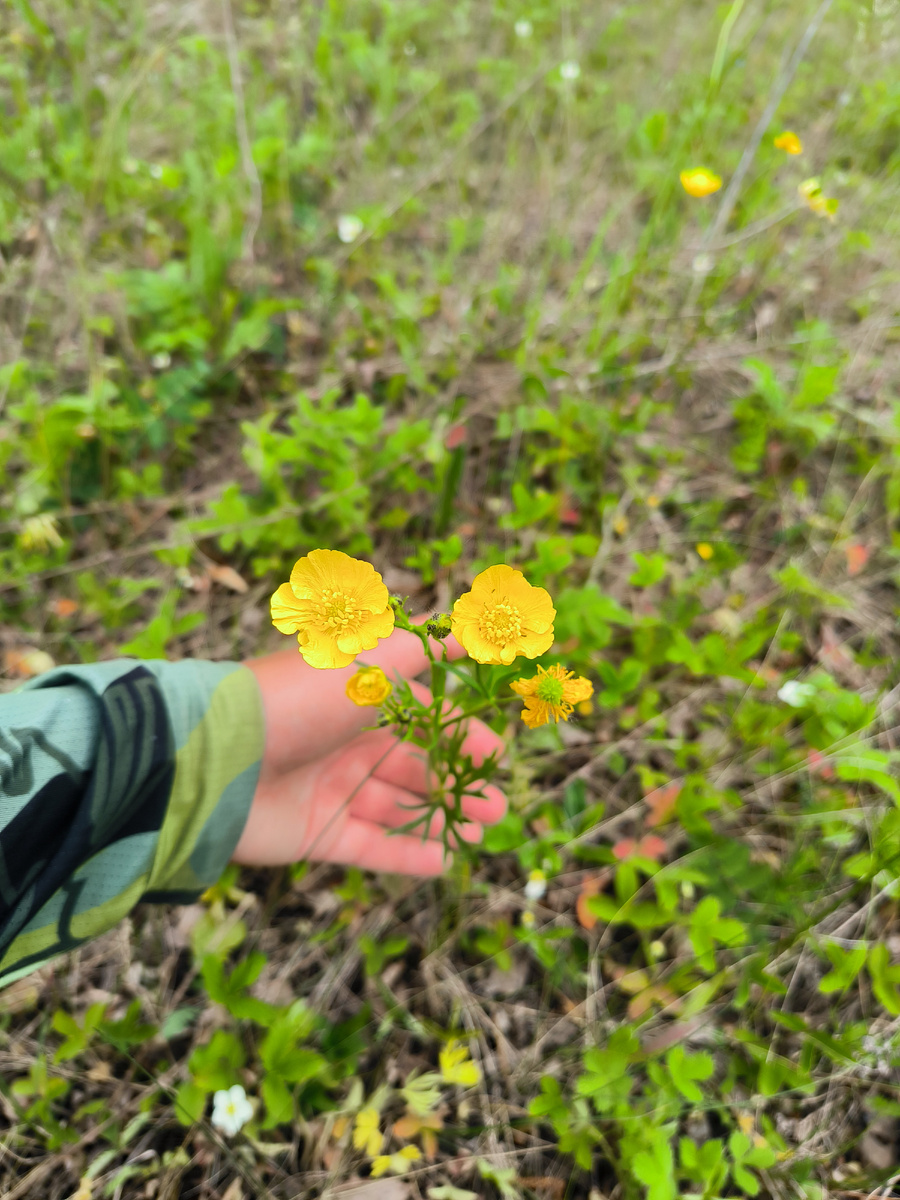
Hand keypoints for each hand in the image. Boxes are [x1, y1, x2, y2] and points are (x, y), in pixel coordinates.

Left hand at [233, 621, 506, 874]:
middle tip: (496, 803)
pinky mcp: (314, 834)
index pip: (418, 716)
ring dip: (440, 817)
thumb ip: (422, 646)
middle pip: (410, 765)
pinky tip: (444, 860)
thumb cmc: (300, 698)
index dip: (457, 734)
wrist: (221, 756)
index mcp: (355, 699)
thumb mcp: (369, 660)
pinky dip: (406, 855)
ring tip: (482, 830)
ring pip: (395, 807)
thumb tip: (466, 623)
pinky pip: (369, 847)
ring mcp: (328, 790)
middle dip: (456, 781)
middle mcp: (343, 743)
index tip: (495, 753)